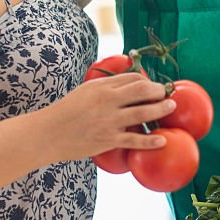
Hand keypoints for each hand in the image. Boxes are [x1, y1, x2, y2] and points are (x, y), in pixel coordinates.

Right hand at [43, 72, 173, 161]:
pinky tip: (163, 140)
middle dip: (159, 91)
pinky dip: (151, 141)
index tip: (154, 87)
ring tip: (171, 107)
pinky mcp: (107, 140)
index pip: (132, 78)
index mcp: (101, 86)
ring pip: (143, 113)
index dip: (147, 81)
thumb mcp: (84, 91)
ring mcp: (109, 121)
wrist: (48, 134)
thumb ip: (105, 86)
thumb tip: (125, 83)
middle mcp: (107, 101)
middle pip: (142, 91)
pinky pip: (134, 140)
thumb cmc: (66, 112)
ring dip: (161, 109)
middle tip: (168, 94)